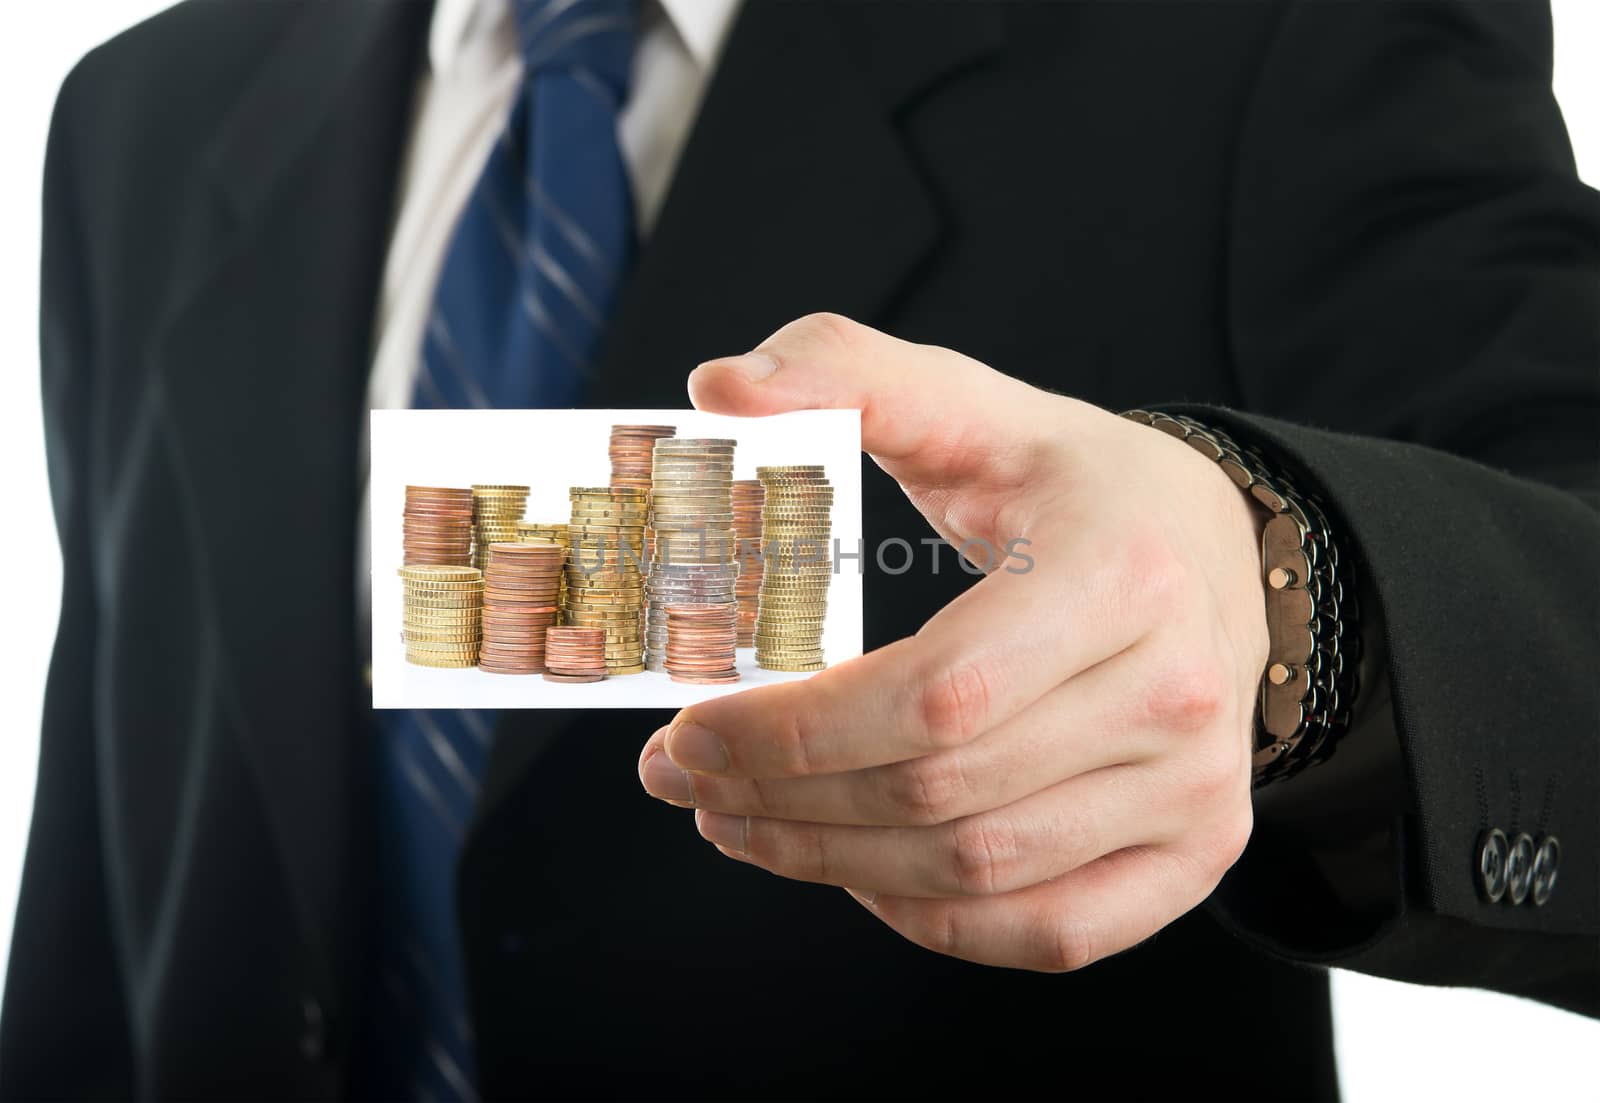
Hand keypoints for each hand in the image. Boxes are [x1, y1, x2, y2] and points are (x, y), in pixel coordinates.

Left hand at [637, 313, 1268, 971]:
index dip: (794, 731)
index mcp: (1119, 575)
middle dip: (781, 797)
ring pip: (976, 871)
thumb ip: (844, 371)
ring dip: (830, 862)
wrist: (1220, 555)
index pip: (935, 694)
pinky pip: (1047, 930)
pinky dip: (932, 922)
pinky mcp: (1195, 853)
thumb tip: (717, 387)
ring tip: (738, 819)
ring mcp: (1195, 790)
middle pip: (940, 792)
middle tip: (683, 776)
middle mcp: (1176, 695)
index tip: (688, 727)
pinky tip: (855, 872)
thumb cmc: (1077, 486)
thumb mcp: (972, 406)